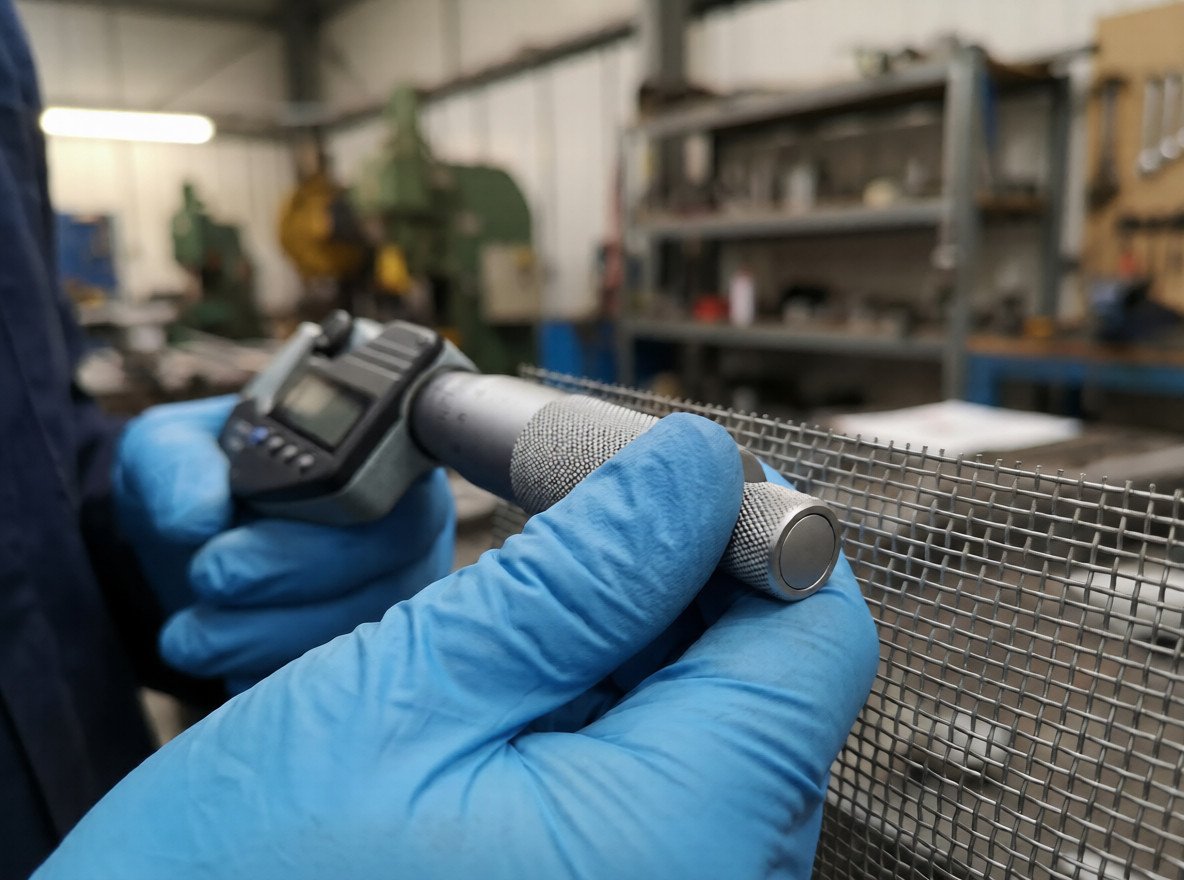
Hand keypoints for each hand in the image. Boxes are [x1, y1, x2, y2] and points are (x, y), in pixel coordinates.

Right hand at [43, 414, 877, 878]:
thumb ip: (576, 579)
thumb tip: (689, 471)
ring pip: (707, 707)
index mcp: (683, 838)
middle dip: (672, 561)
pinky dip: (600, 689)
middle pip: (766, 664)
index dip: (748, 521)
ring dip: (627, 619)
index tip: (651, 470)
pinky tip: (517, 661)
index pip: (816, 631)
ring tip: (515, 585)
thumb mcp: (407, 699)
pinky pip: (655, 764)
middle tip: (557, 496)